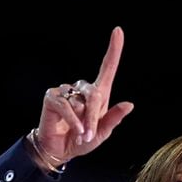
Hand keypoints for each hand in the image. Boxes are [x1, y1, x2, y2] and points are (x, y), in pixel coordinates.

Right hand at [34, 27, 133, 162]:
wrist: (60, 150)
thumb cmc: (81, 140)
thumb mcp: (102, 135)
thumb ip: (113, 119)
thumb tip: (129, 104)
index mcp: (98, 95)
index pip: (107, 68)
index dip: (114, 50)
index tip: (118, 31)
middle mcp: (81, 89)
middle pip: (94, 93)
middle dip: (94, 117)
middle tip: (90, 134)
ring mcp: (65, 91)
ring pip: (80, 102)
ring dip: (83, 121)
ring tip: (81, 134)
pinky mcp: (52, 97)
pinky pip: (66, 106)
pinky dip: (72, 120)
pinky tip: (74, 130)